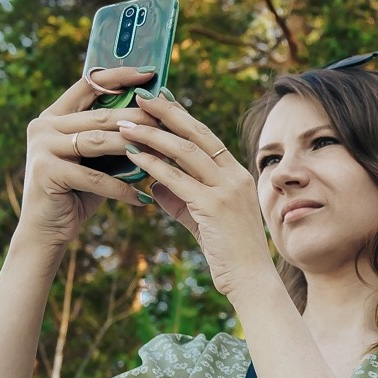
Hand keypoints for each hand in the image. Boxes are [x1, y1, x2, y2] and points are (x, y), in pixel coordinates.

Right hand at [16, 67, 156, 249]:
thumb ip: (112, 136)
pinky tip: (143, 197)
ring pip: (99, 141)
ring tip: (163, 154)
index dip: (120, 76)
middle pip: (100, 115)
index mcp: (53, 115)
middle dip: (138, 118)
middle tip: (168, 122)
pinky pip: (95, 177)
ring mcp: (42, 147)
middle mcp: (43, 126)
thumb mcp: (95, 159)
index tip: (150, 73)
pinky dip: (122, 188)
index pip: (89, 85)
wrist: (46, 230)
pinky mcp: (47, 172)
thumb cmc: (78, 192)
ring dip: (134, 147)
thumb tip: (155, 116)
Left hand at [114, 94, 279, 296]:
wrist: (251, 280)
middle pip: (197, 133)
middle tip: (141, 97)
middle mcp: (234, 175)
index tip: (159, 99)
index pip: (206, 136)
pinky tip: (133, 156)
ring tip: (126, 125)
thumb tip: (156, 183)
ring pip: (185, 151)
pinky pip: (177, 179)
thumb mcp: (204, 220)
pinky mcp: (214, 206)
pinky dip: (153, 164)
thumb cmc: (229, 253)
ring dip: (152, 135)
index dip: (181, 116)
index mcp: (236, 174)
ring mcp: (227, 189)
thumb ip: (182, 199)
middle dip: (167, 112)